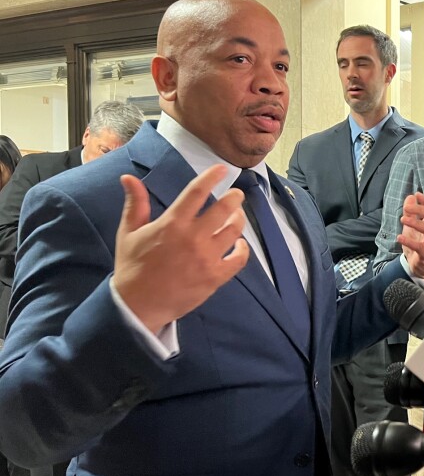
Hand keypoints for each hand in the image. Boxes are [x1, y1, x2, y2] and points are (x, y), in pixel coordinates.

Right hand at [113, 165, 248, 333]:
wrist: (138, 306)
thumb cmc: (133, 267)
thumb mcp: (129, 232)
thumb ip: (135, 204)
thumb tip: (128, 177)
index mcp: (172, 224)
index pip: (197, 192)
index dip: (212, 177)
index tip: (222, 169)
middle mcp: (193, 238)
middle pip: (224, 209)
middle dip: (234, 198)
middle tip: (236, 195)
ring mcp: (207, 258)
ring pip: (234, 231)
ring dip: (239, 220)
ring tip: (237, 216)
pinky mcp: (215, 277)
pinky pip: (239, 259)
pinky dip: (243, 249)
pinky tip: (240, 244)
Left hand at [398, 192, 423, 278]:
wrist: (418, 266)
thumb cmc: (417, 245)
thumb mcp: (411, 227)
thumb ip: (411, 213)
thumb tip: (410, 197)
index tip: (416, 194)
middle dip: (419, 209)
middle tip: (406, 207)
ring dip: (415, 222)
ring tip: (402, 219)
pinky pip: (420, 246)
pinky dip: (409, 241)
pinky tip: (399, 237)